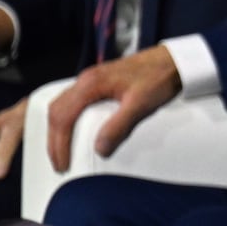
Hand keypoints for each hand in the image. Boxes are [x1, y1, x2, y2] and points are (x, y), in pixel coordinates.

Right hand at [46, 46, 182, 170]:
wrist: (173, 60)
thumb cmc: (158, 78)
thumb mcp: (141, 105)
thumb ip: (119, 127)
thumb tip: (100, 150)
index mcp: (91, 84)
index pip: (63, 117)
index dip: (59, 144)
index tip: (63, 164)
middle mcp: (85, 80)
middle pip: (57, 111)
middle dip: (53, 140)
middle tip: (58, 164)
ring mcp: (90, 79)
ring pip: (62, 105)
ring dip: (58, 130)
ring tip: (62, 152)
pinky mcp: (99, 83)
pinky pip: (73, 102)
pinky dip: (67, 120)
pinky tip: (73, 131)